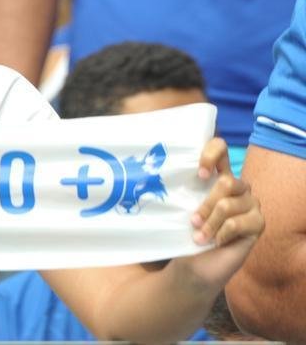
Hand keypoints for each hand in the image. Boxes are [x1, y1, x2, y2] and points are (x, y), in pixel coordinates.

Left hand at [181, 138, 263, 286]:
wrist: (195, 264)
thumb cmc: (186, 232)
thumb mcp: (180, 206)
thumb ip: (179, 187)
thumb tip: (155, 169)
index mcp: (218, 175)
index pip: (220, 147)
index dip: (211, 154)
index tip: (199, 174)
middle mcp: (238, 186)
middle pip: (226, 182)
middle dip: (205, 205)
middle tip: (193, 221)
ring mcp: (251, 204)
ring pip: (228, 204)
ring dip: (210, 223)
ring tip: (200, 235)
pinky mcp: (258, 223)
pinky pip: (237, 223)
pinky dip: (220, 234)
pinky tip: (216, 241)